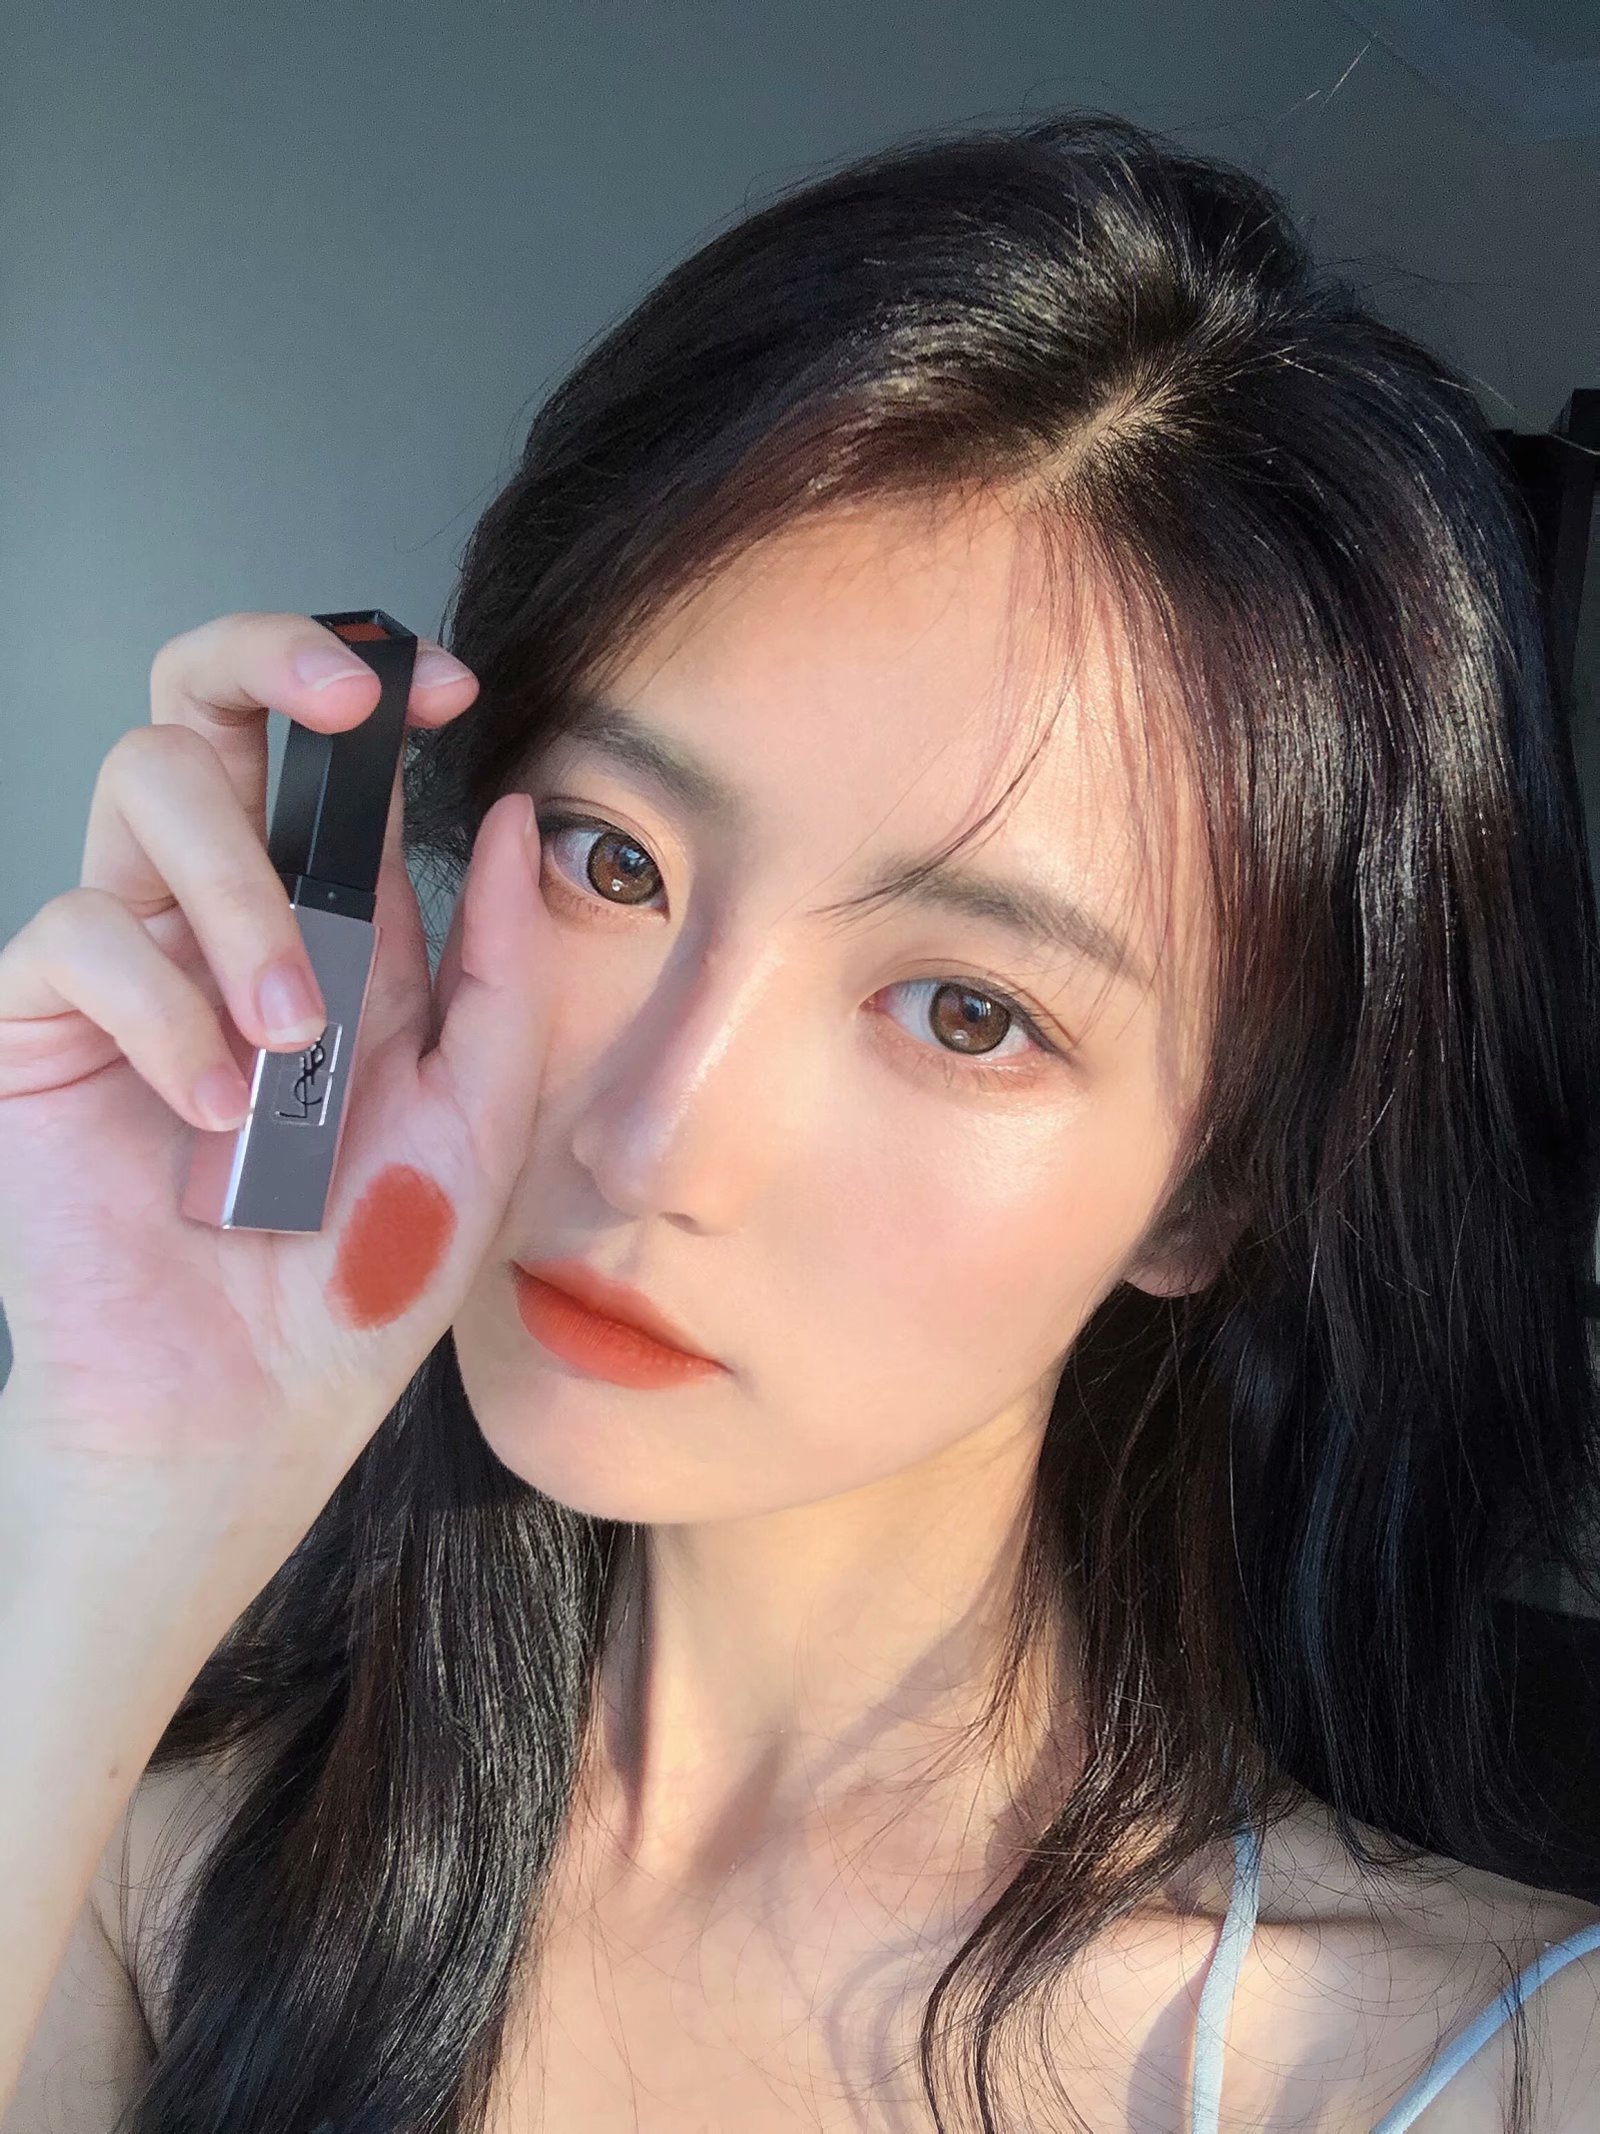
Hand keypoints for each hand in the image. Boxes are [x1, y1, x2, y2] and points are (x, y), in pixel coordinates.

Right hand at [0, 611, 554, 1555]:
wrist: (242, 1410)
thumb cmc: (356, 1277)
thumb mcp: (476, 1120)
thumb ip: (500, 971)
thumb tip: (506, 818)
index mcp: (330, 933)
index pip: (325, 756)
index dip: (372, 680)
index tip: (443, 686)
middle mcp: (220, 923)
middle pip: (201, 706)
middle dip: (265, 655)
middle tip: (340, 699)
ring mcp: (125, 963)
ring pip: (143, 785)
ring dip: (241, 896)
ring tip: (288, 1038)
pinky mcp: (36, 1022)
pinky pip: (79, 933)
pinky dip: (163, 1013)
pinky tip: (207, 1112)